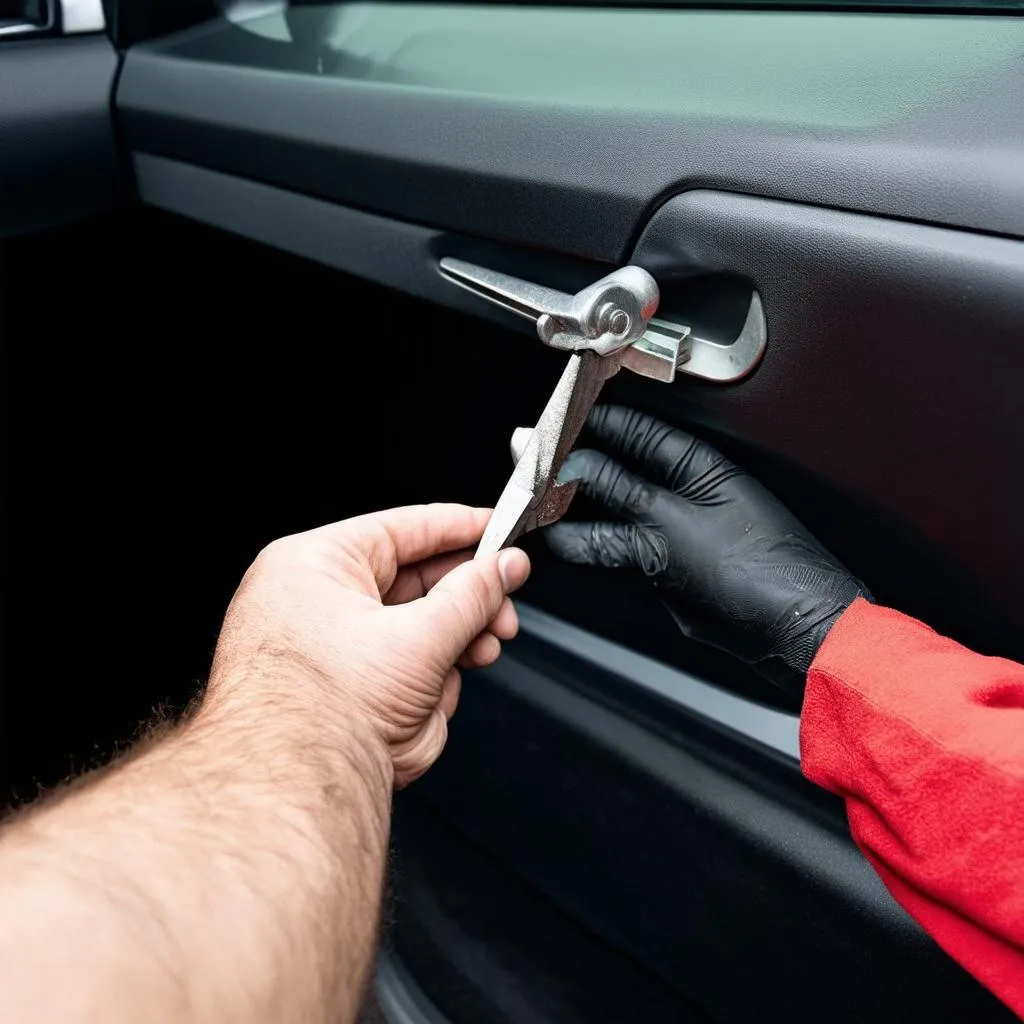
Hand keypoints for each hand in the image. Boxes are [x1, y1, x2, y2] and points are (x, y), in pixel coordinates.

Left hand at [205, 505, 529, 786]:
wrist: (299, 787)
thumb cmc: (321, 710)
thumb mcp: (421, 638)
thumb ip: (474, 596)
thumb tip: (504, 567)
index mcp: (313, 564)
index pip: (403, 528)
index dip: (459, 528)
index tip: (499, 529)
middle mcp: (312, 598)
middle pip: (413, 580)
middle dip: (466, 600)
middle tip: (503, 604)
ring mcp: (326, 645)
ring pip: (414, 626)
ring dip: (453, 643)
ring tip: (479, 651)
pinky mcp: (342, 687)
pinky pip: (401, 664)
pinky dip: (429, 676)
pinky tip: (438, 691)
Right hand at [546, 407, 867, 696]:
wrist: (793, 632)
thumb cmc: (760, 570)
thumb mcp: (674, 523)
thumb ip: (621, 494)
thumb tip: (578, 469)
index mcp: (698, 464)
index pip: (634, 430)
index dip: (591, 425)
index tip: (551, 427)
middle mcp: (685, 493)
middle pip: (618, 469)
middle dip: (573, 466)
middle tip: (531, 465)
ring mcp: (676, 530)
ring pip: (614, 510)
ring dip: (575, 507)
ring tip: (535, 501)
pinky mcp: (669, 566)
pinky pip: (619, 547)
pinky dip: (588, 544)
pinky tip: (563, 541)